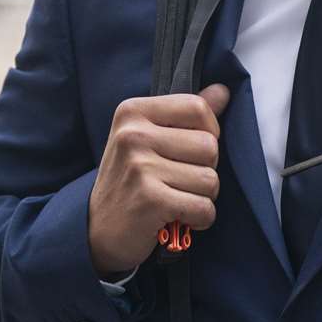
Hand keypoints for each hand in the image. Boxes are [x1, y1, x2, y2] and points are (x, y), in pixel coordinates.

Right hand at [88, 82, 230, 276]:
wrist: (97, 231)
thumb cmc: (130, 182)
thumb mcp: (149, 140)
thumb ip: (186, 114)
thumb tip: (223, 90)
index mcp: (133, 112)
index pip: (198, 108)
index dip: (208, 133)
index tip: (189, 152)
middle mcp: (133, 135)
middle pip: (210, 146)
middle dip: (205, 171)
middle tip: (178, 183)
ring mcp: (140, 167)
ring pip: (211, 180)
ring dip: (202, 198)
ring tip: (176, 199)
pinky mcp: (150, 200)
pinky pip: (204, 208)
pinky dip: (199, 220)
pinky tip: (179, 218)